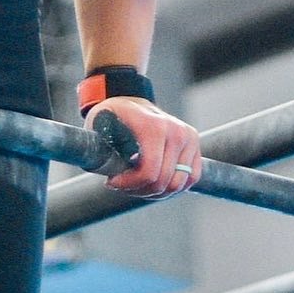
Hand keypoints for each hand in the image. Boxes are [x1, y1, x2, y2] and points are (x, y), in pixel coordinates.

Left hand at [86, 97, 201, 196]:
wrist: (131, 101)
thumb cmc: (112, 115)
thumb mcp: (99, 126)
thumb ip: (101, 148)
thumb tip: (108, 173)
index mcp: (154, 127)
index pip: (149, 172)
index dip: (129, 185)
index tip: (111, 182)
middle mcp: (176, 131)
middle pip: (163, 182)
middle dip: (139, 190)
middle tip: (122, 184)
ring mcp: (188, 137)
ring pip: (177, 185)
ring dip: (155, 192)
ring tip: (136, 183)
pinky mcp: (194, 143)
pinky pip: (190, 178)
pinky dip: (172, 186)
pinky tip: (153, 181)